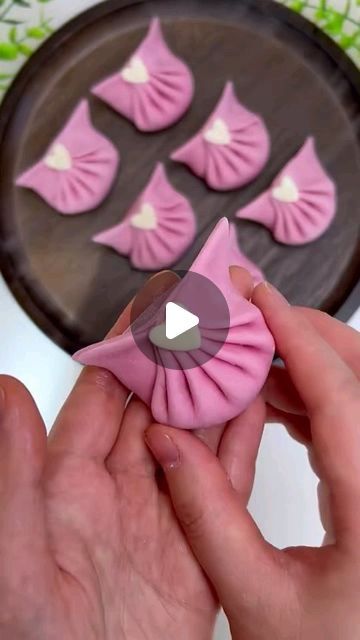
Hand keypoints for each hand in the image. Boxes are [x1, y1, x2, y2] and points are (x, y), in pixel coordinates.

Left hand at [0, 272, 217, 639]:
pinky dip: (243, 447)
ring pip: (195, 439)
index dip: (126, 353)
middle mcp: (118, 489)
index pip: (103, 397)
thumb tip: (4, 391)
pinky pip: (226, 488)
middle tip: (205, 320)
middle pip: (156, 409)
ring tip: (238, 352)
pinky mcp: (199, 549)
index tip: (149, 311)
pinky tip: (255, 410)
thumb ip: (15, 473)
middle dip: (180, 364)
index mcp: (68, 482)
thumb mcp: (15, 554)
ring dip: (216, 396)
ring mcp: (162, 516)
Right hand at [146, 283, 359, 639]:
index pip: (340, 395)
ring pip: (357, 394)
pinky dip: (313, 399)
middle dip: (305, 334)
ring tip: (246, 358)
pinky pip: (351, 421)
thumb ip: (206, 514)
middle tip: (247, 314)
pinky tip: (272, 402)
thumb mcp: (255, 596)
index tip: (255, 295)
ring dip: (304, 366)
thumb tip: (165, 440)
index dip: (295, 336)